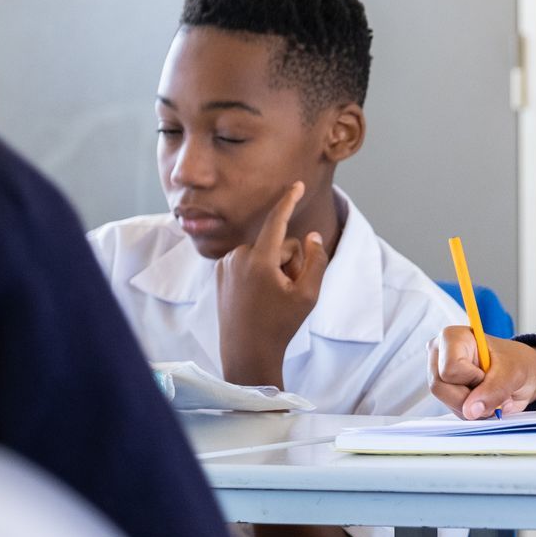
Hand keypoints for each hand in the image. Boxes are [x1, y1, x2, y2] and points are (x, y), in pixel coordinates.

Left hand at [215, 181, 327, 387]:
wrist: (246, 352)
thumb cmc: (280, 325)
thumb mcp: (309, 294)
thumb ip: (316, 260)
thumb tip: (310, 236)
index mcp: (258, 260)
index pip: (276, 220)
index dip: (288, 200)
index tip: (296, 184)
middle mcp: (238, 257)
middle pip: (278, 244)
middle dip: (290, 261)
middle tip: (290, 291)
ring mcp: (226, 265)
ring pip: (263, 253)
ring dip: (274, 268)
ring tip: (272, 297)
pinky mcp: (220, 273)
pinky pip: (248, 262)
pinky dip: (259, 273)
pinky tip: (258, 297)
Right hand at [427, 326, 535, 418]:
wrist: (523, 372)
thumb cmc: (517, 362)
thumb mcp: (512, 373)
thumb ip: (493, 391)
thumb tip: (470, 411)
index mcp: (453, 337)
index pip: (450, 368)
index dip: (472, 378)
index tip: (487, 373)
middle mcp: (440, 354)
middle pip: (440, 387)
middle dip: (471, 397)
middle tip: (492, 389)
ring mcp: (440, 375)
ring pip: (448, 403)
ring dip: (475, 407)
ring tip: (492, 395)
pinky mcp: (446, 393)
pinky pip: (455, 411)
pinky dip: (475, 412)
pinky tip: (486, 400)